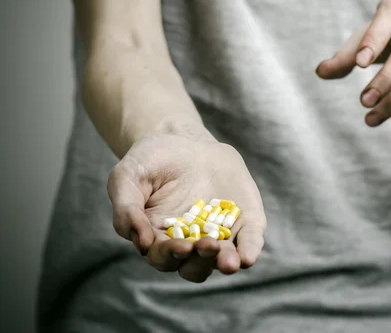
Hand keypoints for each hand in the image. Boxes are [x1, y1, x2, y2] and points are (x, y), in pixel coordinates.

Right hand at [107, 133, 266, 282]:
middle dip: (199, 260)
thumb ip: (126, 207)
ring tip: (228, 260)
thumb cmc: (152, 160)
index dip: (170, 255)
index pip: (163, 257)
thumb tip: (141, 242)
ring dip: (224, 262)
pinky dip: (249, 250)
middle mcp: (190, 243)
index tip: (180, 246)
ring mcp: (219, 234)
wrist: (185, 139)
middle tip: (206, 246)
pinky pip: (248, 241)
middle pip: (192, 266)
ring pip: (220, 260)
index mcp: (159, 238)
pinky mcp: (243, 221)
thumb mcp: (128, 175)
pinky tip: (247, 257)